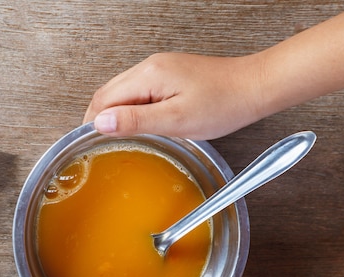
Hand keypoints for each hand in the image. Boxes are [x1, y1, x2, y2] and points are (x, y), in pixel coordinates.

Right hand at [83, 52, 264, 139]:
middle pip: (109, 92)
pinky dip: (129, 107)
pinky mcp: (169, 75)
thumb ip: (136, 120)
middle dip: (98, 118)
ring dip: (113, 113)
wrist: (254, 87)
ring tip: (113, 136)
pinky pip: (138, 90)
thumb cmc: (224, 103)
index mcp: (148, 75)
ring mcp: (160, 69)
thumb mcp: (176, 119)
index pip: (104, 99)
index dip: (92, 122)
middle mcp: (150, 66)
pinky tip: (135, 122)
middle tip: (96, 143)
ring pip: (122, 91)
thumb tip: (102, 123)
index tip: (88, 144)